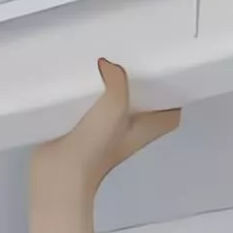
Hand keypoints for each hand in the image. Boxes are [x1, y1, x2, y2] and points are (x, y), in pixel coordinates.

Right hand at [30, 57, 182, 193]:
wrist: (59, 173)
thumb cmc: (93, 149)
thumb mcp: (114, 107)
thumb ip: (117, 81)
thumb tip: (108, 64)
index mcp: (146, 130)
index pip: (170, 115)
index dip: (173, 96)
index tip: (168, 74)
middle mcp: (129, 132)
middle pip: (145, 106)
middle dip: (142, 85)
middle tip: (136, 59)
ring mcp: (106, 133)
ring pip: (118, 104)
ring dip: (114, 86)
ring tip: (109, 60)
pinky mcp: (83, 130)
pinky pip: (92, 106)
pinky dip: (90, 94)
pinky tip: (82, 77)